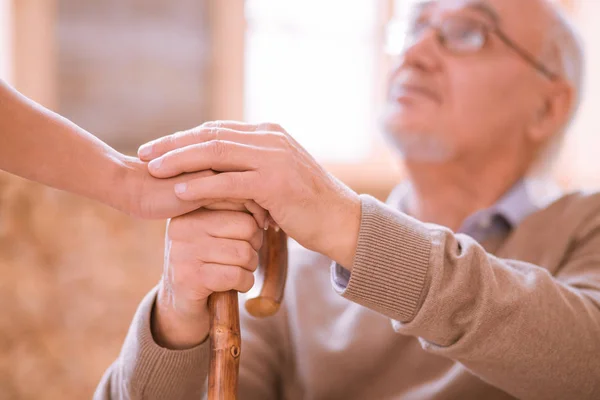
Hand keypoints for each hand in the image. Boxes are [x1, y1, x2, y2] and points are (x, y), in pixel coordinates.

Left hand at [138, 121, 360, 267]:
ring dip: (180, 161)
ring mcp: (274, 158)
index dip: (184, 139)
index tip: (157, 149)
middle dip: (173, 144)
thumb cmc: (306, 204)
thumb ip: (252, 166)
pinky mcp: (275, 182)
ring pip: (216, 152)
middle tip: (144, 154)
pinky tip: (179, 190)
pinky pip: (229, 181)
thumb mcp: (278, 177)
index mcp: (269, 134)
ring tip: (152, 170)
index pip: (217, 130)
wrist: (340, 221)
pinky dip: (201, 184)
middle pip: (210, 136)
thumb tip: (221, 169)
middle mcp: (270, 139)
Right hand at [152, 207, 263, 348]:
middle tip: (241, 257)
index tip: (248, 236)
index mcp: (190, 208)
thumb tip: (264, 205)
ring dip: (250, 267)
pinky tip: (233, 285)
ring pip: (244, 253)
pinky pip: (236, 275)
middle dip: (254, 246)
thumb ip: (235, 211)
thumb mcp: (216, 230)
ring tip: (236, 270)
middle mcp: (182, 226)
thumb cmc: (209, 261)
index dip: (255, 220)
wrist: (181, 303)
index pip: (239, 199)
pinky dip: (245, 283)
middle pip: (247, 227)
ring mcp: (183, 252)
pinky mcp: (189, 278)